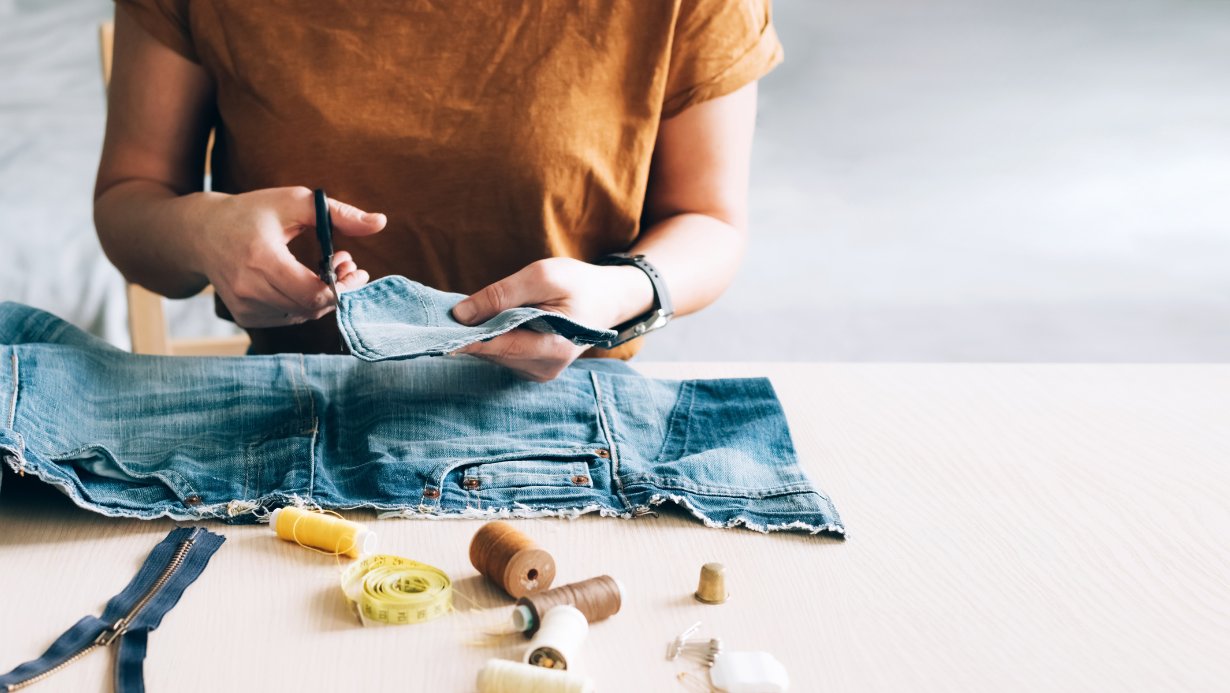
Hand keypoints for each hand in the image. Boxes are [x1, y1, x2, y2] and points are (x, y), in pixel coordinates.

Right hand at [189, 186, 385, 326]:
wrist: (201, 234)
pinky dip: (303, 303)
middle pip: (311, 307)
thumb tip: (380, 223)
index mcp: (261, 259)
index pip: (314, 293)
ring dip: (323, 297)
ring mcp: (245, 306)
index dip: (342, 287)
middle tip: (347, 266)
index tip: (356, 269)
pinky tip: (304, 281)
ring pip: (302, 315)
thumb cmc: (252, 213)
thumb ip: (338, 213)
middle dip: (338, 289)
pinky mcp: (244, 316)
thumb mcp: (294, 202)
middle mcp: (249, 288)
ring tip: (327, 268)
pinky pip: (288, 317)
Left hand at [451, 257, 653, 380]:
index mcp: (554, 348)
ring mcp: (538, 373)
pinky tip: (491, 323)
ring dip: (480, 335)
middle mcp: (545, 369)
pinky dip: (490, 338)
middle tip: (447, 313)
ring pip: (493, 355)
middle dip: (471, 332)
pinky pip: (501, 354)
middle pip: (493, 353)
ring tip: (472, 314)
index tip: (436, 334)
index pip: (500, 347)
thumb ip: (502, 294)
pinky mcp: (531, 369)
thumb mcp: (542, 276)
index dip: (467, 340)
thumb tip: (460, 315)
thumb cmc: (578, 283)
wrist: (606, 299)